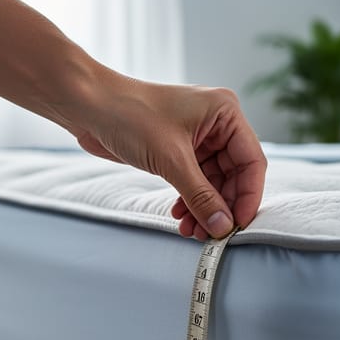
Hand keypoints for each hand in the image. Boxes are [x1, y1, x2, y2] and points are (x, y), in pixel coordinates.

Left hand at [68, 71, 265, 240]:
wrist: (87, 106)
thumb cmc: (128, 114)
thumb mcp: (171, 159)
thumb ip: (200, 195)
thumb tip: (222, 226)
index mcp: (225, 112)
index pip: (251, 160)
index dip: (248, 195)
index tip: (239, 224)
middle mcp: (217, 124)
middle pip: (234, 174)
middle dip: (221, 205)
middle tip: (212, 233)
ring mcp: (198, 137)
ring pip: (213, 182)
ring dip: (204, 207)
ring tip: (192, 230)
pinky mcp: (179, 150)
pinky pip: (195, 181)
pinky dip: (190, 200)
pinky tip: (180, 216)